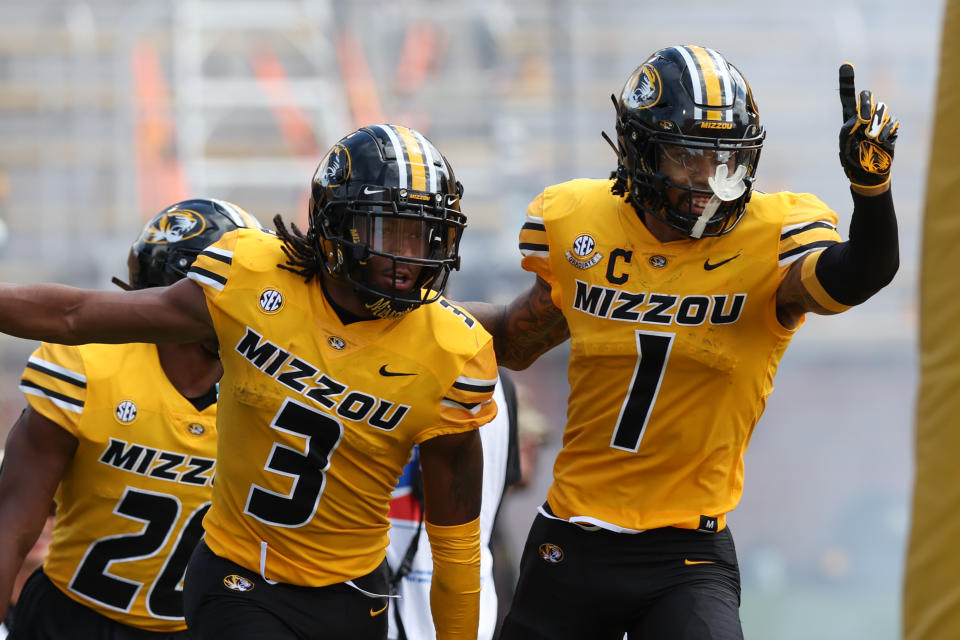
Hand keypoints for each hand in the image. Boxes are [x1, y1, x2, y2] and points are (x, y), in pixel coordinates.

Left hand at [838, 63, 898, 194]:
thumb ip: (846, 131)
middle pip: (867, 96)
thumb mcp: (844, 147)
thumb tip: (858, 119)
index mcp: (849, 117)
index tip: (846, 65)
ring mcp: (880, 121)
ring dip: (876, 122)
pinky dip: (885, 132)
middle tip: (863, 119)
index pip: (848, 96)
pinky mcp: (891, 129)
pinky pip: (892, 122)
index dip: (847, 81)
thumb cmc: (853, 159)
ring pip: (882, 107)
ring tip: (870, 137)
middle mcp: (865, 115)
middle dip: (866, 103)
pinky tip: (879, 142)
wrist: (868, 173)